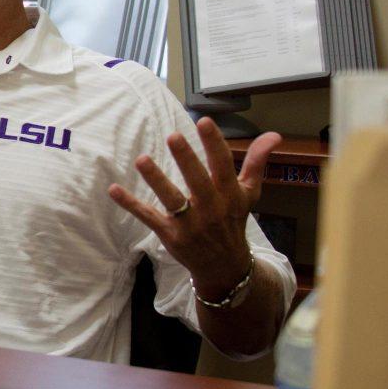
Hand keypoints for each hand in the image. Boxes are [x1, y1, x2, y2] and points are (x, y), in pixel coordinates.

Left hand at [107, 118, 281, 299]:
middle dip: (186, 160)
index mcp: (230, 194)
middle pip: (198, 181)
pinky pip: (148, 217)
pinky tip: (113, 189)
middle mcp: (211, 208)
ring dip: (156, 180)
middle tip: (173, 136)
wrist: (225, 267)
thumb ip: (256, 162)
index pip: (223, 165)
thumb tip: (274, 135)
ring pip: (172, 199)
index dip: (214, 143)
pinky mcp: (170, 235)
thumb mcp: (250, 193)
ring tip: (141, 160)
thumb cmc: (233, 221)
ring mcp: (189, 223)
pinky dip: (130, 204)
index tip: (204, 121)